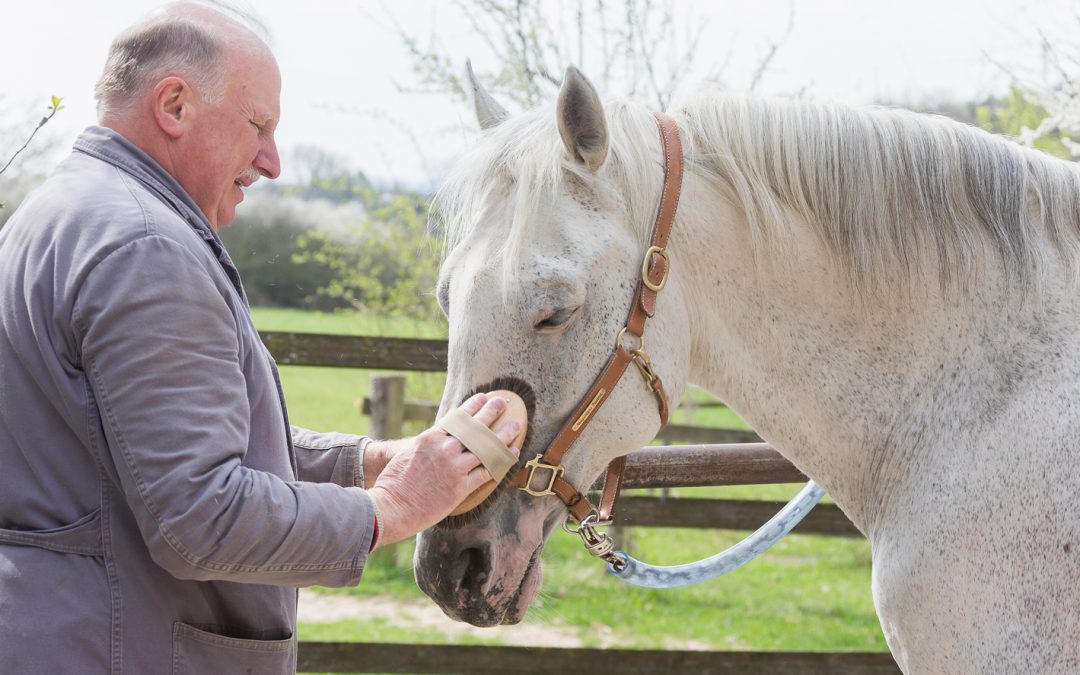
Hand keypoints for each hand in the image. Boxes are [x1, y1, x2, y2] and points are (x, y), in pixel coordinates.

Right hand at [367, 394, 521, 547]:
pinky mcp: (461, 487)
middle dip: (491, 412)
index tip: (483, 398)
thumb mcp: (407, 454)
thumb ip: (426, 446)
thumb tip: (439, 442)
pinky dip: (502, 462)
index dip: (472, 406)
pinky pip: (487, 472)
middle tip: (502, 403)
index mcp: (430, 438)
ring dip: (504, 435)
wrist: (391, 507)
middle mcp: (445, 449)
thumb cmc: (394, 484)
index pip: (457, 417)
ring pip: (486, 448)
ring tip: (516, 426)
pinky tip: (512, 454)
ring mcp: (454, 467)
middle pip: (475, 428)